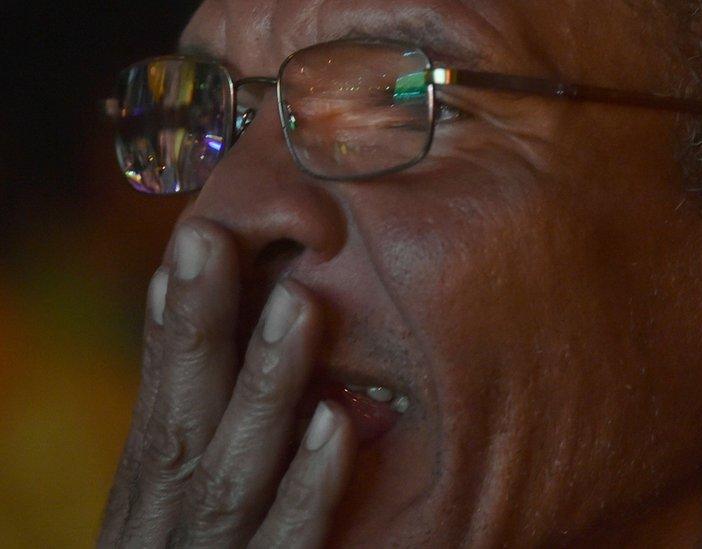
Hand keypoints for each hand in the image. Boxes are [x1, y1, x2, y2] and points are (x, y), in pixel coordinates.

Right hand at [97, 219, 354, 547]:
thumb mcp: (172, 511)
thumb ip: (192, 431)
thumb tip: (193, 327)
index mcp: (150, 502)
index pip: (159, 402)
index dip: (171, 323)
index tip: (196, 239)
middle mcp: (164, 532)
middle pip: (178, 423)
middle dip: (196, 331)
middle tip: (215, 238)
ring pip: (226, 477)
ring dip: (261, 389)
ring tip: (296, 305)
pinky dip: (307, 490)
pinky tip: (333, 424)